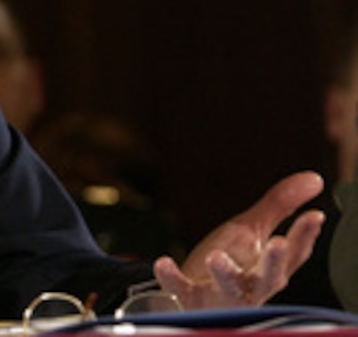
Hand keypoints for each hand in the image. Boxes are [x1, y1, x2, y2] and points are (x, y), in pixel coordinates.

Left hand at [152, 171, 323, 308]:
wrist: (193, 296)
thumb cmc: (229, 264)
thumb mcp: (252, 231)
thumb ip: (279, 206)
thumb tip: (314, 178)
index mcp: (268, 269)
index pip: (293, 255)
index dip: (304, 236)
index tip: (314, 216)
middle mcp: (250, 286)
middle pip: (267, 278)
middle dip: (272, 262)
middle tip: (277, 243)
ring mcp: (220, 295)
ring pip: (228, 287)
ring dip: (224, 273)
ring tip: (216, 256)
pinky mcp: (190, 299)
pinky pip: (181, 290)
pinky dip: (173, 278)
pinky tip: (163, 263)